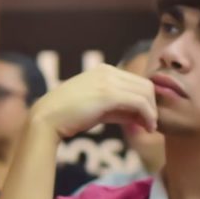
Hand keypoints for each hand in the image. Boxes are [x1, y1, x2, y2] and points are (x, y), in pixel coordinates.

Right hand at [30, 64, 157, 139]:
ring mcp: (108, 80)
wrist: (47, 118)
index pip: (135, 81)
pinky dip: (148, 115)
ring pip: (145, 92)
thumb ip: (118, 109)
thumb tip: (139, 116)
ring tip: (150, 128)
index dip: (145, 100)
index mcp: (104, 70)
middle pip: (144, 84)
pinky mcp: (109, 94)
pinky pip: (139, 102)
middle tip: (151, 125)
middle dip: (152, 105)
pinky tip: (148, 128)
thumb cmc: (68, 117)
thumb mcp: (97, 109)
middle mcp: (108, 71)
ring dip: (152, 111)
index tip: (145, 119)